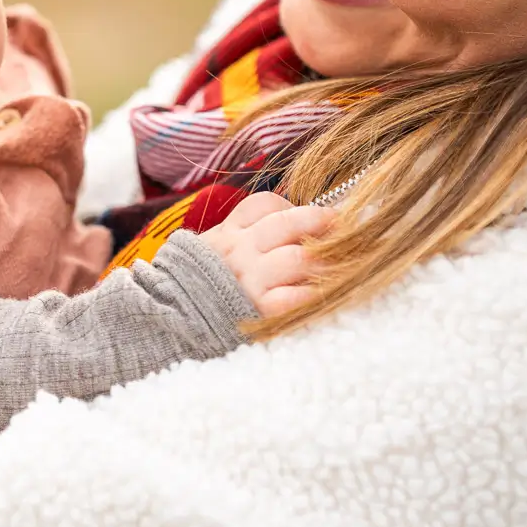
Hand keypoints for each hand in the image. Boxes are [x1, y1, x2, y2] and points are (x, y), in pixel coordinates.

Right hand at [197, 192, 333, 316]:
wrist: (180, 322)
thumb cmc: (208, 286)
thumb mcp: (219, 250)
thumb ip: (250, 235)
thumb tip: (300, 223)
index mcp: (230, 233)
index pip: (264, 204)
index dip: (296, 206)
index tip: (321, 216)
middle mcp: (240, 251)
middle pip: (287, 224)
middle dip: (322, 223)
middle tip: (345, 229)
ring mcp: (249, 279)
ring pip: (297, 258)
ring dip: (327, 260)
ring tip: (346, 264)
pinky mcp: (259, 310)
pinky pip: (294, 297)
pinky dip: (315, 293)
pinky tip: (325, 293)